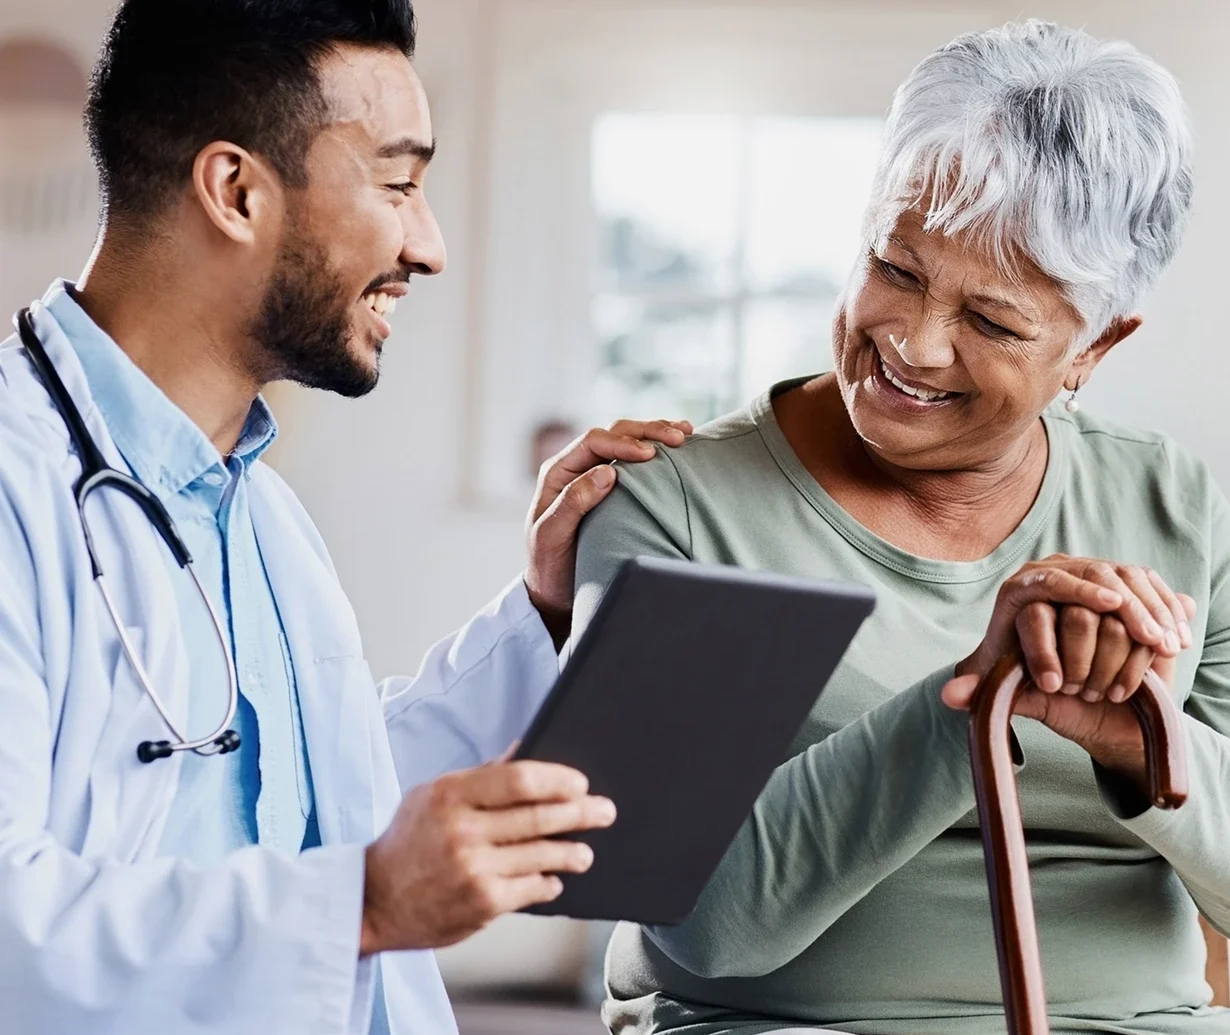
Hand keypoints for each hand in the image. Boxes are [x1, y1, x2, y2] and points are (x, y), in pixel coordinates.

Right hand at [360, 760, 616, 955]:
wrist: (372, 900)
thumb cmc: (407, 842)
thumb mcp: (432, 796)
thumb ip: (480, 776)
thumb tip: (523, 750)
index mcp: (451, 793)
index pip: (519, 779)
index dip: (558, 779)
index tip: (579, 783)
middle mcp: (463, 830)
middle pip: (539, 815)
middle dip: (581, 812)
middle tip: (604, 810)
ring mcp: (474, 868)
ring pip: (542, 854)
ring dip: (572, 851)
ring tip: (584, 852)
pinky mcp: (482, 903)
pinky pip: (531, 888)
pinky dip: (548, 883)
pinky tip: (554, 880)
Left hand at [525, 419, 691, 645]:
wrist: (553, 590)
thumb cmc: (549, 566)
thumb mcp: (552, 536)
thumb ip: (573, 502)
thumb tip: (608, 471)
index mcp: (557, 472)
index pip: (592, 442)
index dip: (622, 443)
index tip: (650, 454)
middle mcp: (575, 467)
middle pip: (613, 433)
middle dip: (646, 432)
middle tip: (678, 437)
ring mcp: (593, 475)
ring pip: (626, 440)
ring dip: (655, 434)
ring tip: (685, 433)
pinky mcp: (611, 487)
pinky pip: (633, 461)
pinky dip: (656, 450)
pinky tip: (678, 449)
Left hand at [953, 555, 1190, 691]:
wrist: (1066, 676)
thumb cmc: (1031, 681)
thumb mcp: (1006, 687)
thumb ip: (979, 691)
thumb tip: (950, 697)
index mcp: (1019, 590)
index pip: (1046, 583)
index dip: (1077, 592)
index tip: (1107, 606)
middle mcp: (1052, 572)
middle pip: (1092, 574)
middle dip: (1122, 606)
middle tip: (1145, 636)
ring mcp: (1090, 572)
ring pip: (1124, 578)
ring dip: (1148, 611)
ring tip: (1163, 643)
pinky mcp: (1121, 581)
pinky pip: (1147, 585)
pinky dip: (1164, 609)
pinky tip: (1175, 638)